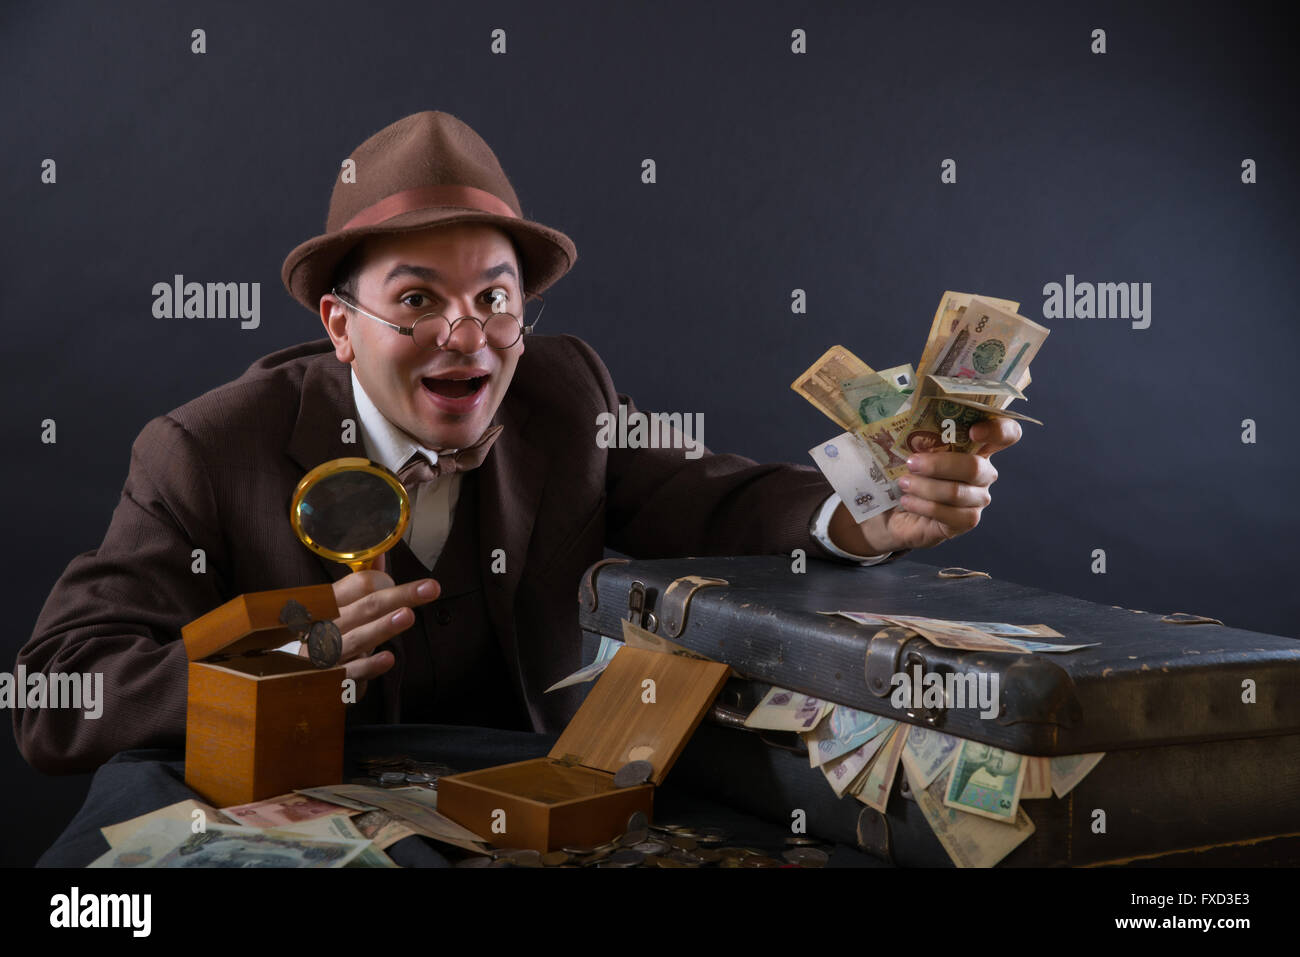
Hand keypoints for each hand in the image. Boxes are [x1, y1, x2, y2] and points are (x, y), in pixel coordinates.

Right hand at [302, 552, 439, 697]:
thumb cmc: (331, 638)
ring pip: (357, 638)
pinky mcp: (331, 680)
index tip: (413, 586)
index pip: (357, 584)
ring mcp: (325, 654)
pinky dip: (370, 664)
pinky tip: (388, 658)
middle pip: (365, 607)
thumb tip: (381, 555)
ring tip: (407, 616)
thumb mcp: (343, 609)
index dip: (384, 581)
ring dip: (383, 627)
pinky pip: (351, 671)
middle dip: (399, 596)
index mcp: (328, 604)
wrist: (301, 681)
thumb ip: (361, 583)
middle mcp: (324, 626)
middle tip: (429, 588)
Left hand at [830, 416, 1022, 552]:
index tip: (974, 430)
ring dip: (926, 487)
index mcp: (974, 445)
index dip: (998, 429)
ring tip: (902, 483)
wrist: (885, 508)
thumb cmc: (899, 468)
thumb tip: (904, 395)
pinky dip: (925, 506)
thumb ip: (911, 420)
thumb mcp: (901, 442)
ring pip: (959, 493)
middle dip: (940, 464)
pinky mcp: (965, 521)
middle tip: (911, 462)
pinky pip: (951, 515)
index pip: (1006, 433)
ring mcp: (976, 498)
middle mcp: (982, 471)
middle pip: (976, 467)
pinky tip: (907, 501)